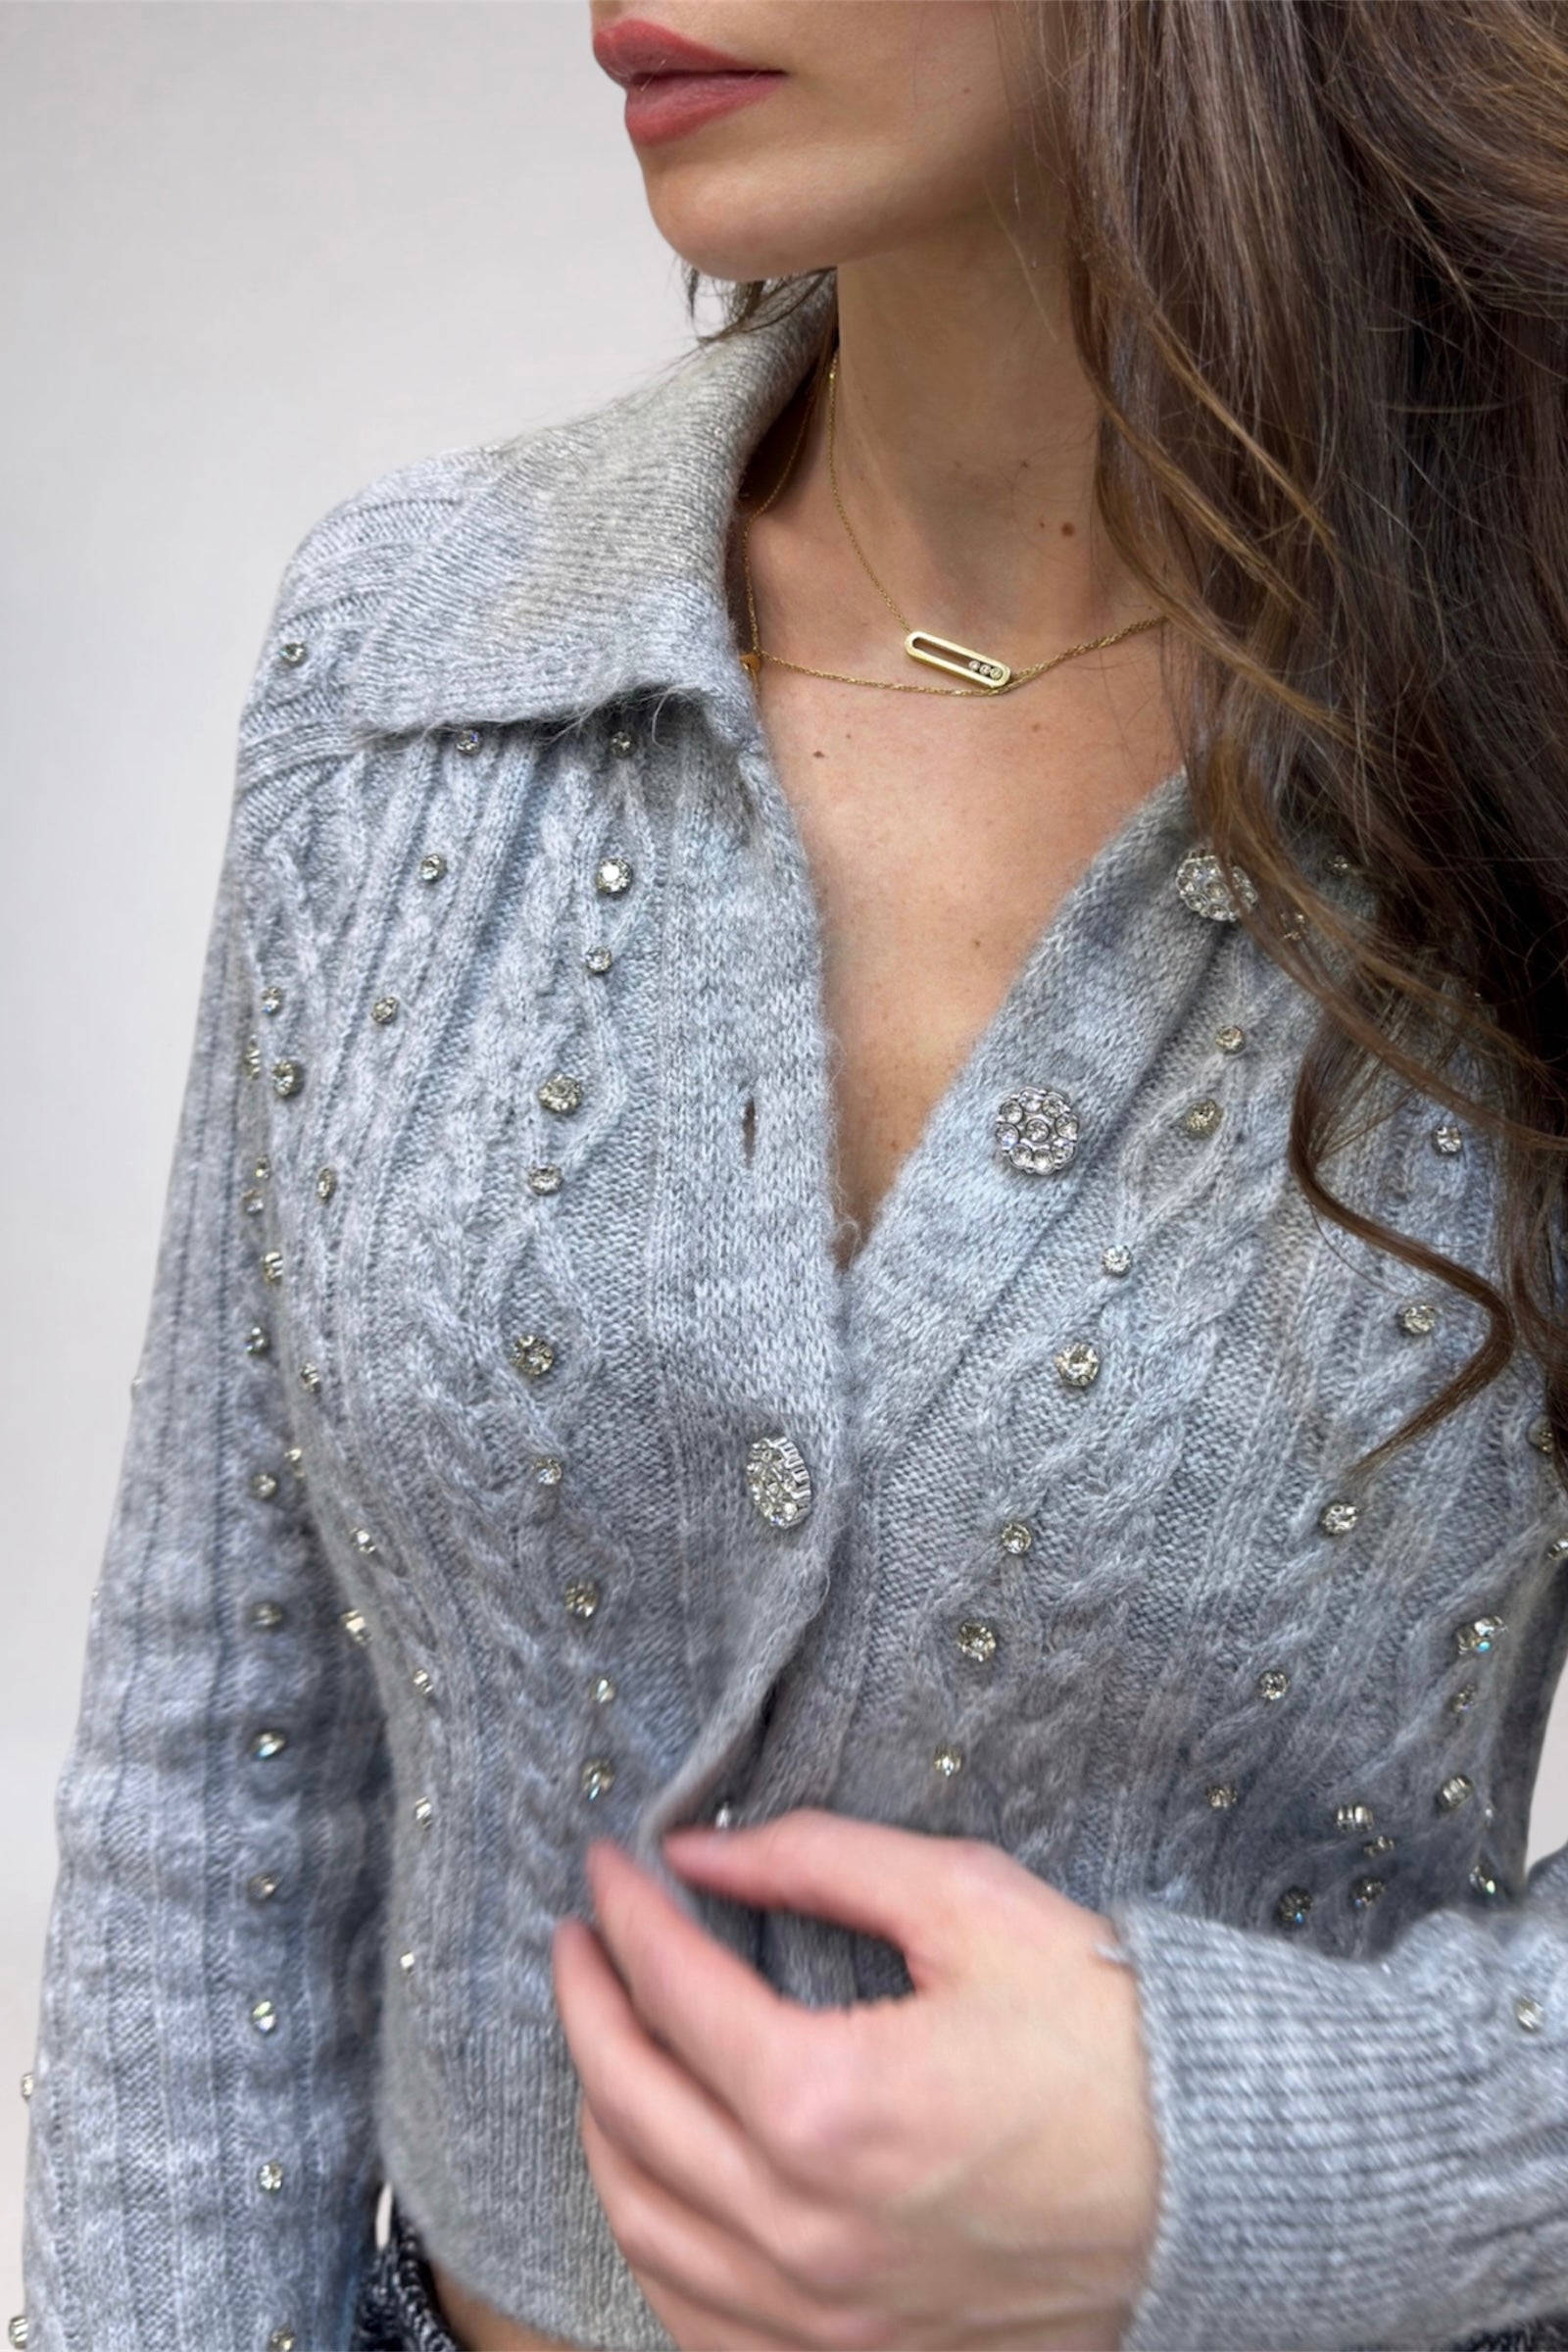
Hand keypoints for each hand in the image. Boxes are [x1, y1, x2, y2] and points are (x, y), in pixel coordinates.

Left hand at [550, 1809, 1161, 2350]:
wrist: (1221, 2186)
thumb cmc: (1107, 2039)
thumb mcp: (970, 1904)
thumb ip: (819, 1859)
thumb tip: (700, 1852)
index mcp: (830, 2103)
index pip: (672, 1991)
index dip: (626, 1913)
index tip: (609, 1866)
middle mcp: (805, 2228)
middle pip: (627, 2104)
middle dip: (586, 2002)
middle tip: (580, 1938)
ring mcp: (821, 2316)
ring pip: (641, 2220)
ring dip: (600, 2115)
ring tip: (606, 2037)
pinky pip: (693, 2312)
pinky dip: (650, 2233)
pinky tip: (655, 2169)